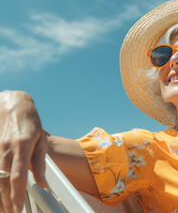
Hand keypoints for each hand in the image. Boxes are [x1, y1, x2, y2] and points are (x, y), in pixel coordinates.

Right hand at [0, 90, 47, 212]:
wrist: (12, 105)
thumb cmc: (29, 122)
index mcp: (22, 146)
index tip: (17, 208)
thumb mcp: (41, 140)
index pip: (17, 176)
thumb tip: (43, 183)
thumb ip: (40, 163)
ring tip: (3, 209)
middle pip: (2, 181)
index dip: (16, 194)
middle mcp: (6, 148)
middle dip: (5, 201)